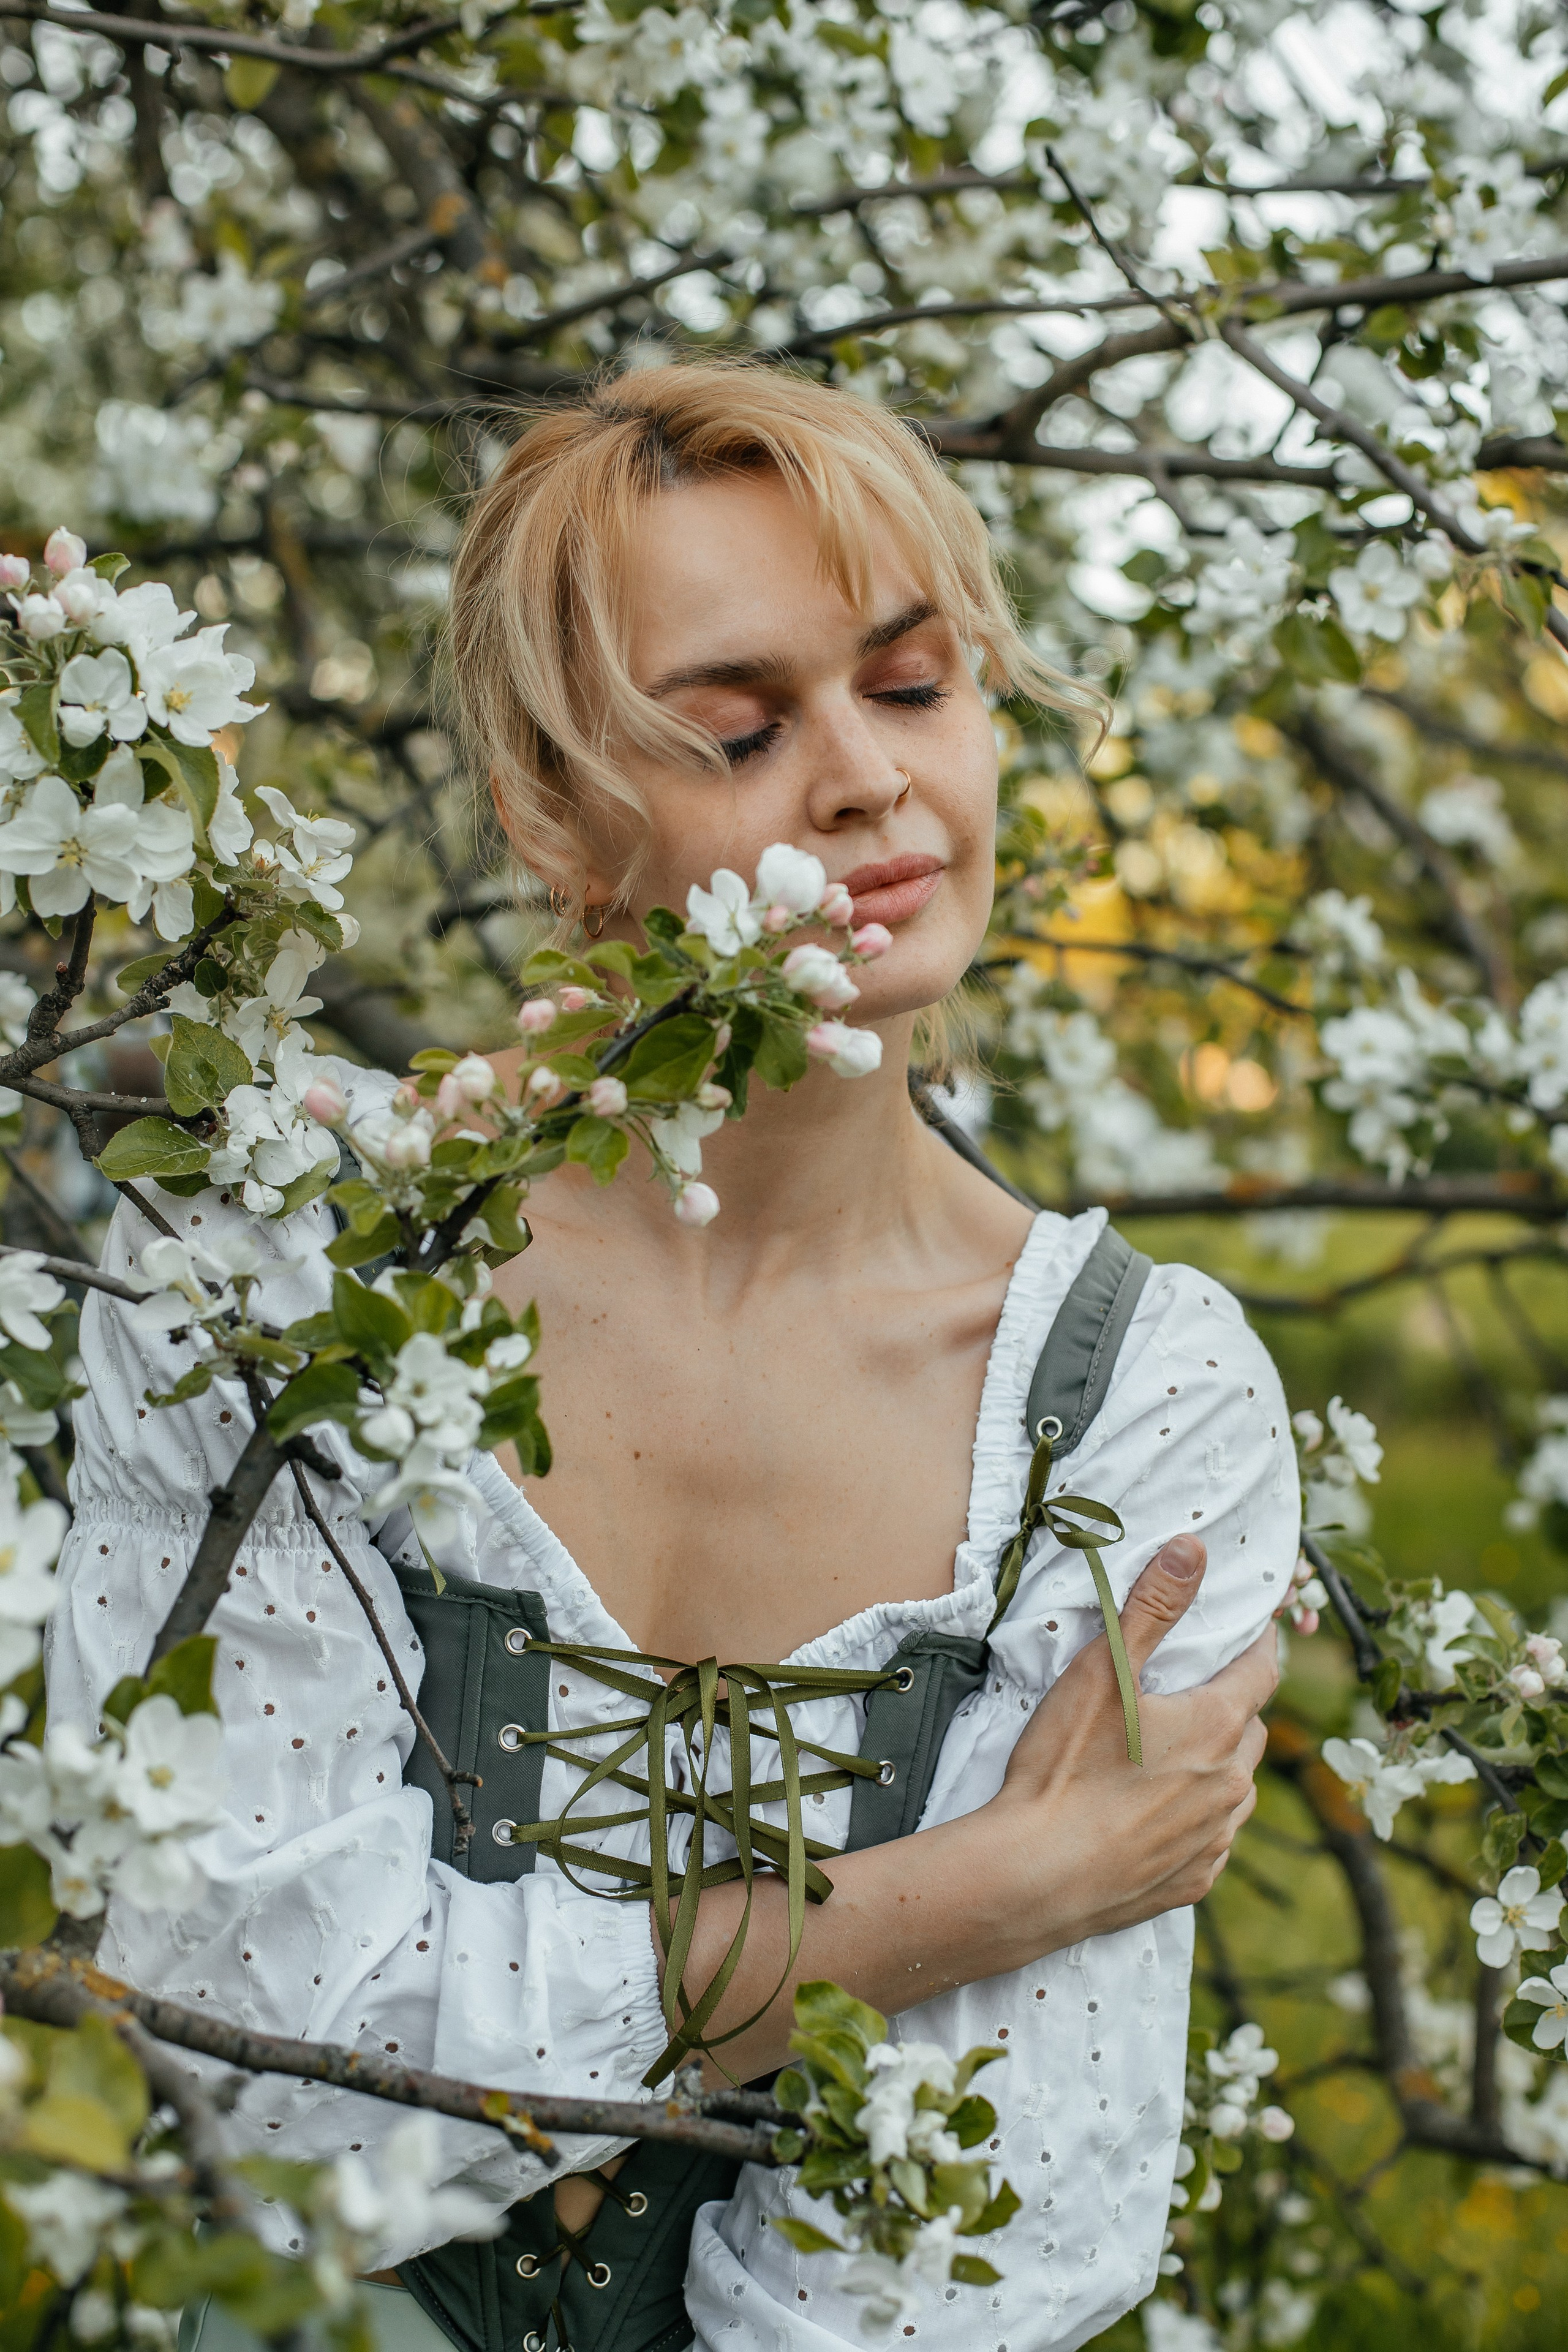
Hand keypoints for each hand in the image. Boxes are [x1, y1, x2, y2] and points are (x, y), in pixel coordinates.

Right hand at [985, 1534, 1276, 1963]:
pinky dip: (1195, 1820)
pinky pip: (1211, 1840)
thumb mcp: (1103, 1672)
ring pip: (1236, 1787)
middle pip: (1250, 1729)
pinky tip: (1154, 1815)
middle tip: (1189, 1691)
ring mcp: (1215, 1840)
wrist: (1033, 1877)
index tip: (1248, 1628)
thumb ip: (1150, 1608)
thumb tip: (1192, 1549)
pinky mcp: (1192, 1883)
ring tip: (1170, 1755)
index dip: (1257, 1643)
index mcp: (1218, 1728)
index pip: (1261, 1670)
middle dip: (1230, 1705)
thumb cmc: (1065, 1769)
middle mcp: (1231, 1786)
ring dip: (1217, 1766)